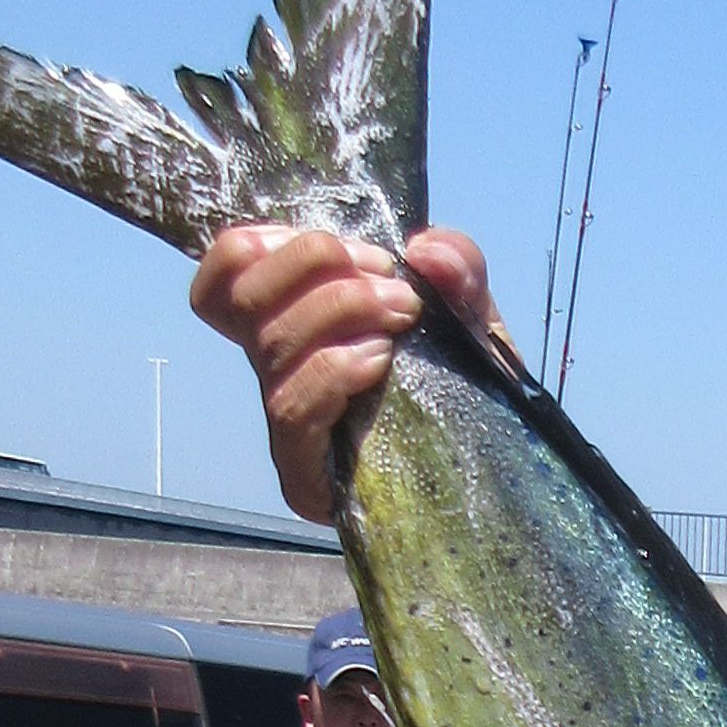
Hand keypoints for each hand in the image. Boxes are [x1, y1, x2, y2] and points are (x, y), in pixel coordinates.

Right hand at [189, 221, 501, 522]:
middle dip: (317, 264)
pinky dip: (334, 368)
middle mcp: (278, 372)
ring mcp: (287, 427)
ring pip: (270, 345)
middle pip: (242, 296)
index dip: (280, 244)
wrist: (497, 482)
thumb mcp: (470, 315)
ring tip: (403, 313)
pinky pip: (292, 407)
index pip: (230, 270)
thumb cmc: (470, 393)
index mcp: (296, 324)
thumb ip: (457, 267)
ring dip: (340, 308)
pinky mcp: (304, 475)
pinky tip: (380, 360)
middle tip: (394, 283)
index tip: (358, 252)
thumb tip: (423, 248)